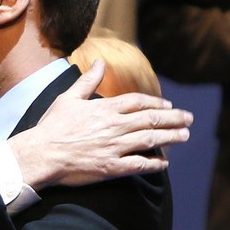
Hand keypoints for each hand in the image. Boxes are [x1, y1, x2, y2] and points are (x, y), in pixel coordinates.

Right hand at [10, 59, 192, 187]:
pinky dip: (154, 163)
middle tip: (189, 119)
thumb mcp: (68, 98)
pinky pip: (139, 165)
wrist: (41, 154)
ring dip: (171, 137)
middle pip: (151, 120)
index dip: (156, 103)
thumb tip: (99, 62)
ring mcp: (114, 147)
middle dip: (173, 119)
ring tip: (184, 135)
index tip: (168, 105)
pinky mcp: (111, 167)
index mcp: (104, 108)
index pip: (138, 103)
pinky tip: (164, 162)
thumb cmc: (51, 126)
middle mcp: (114, 126)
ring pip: (150, 140)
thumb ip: (87, 81)